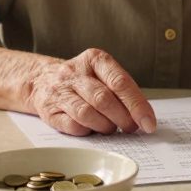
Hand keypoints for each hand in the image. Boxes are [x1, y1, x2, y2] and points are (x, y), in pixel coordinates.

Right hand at [25, 48, 156, 135]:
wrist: (41, 79)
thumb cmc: (83, 80)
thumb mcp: (103, 74)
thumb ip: (122, 91)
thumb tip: (143, 117)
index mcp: (95, 59)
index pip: (120, 82)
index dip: (137, 105)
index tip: (148, 122)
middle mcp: (75, 72)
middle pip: (104, 99)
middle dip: (123, 118)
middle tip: (131, 127)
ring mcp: (60, 91)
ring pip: (87, 113)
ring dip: (105, 126)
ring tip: (111, 128)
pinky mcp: (49, 110)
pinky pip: (72, 126)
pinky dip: (87, 131)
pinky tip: (92, 129)